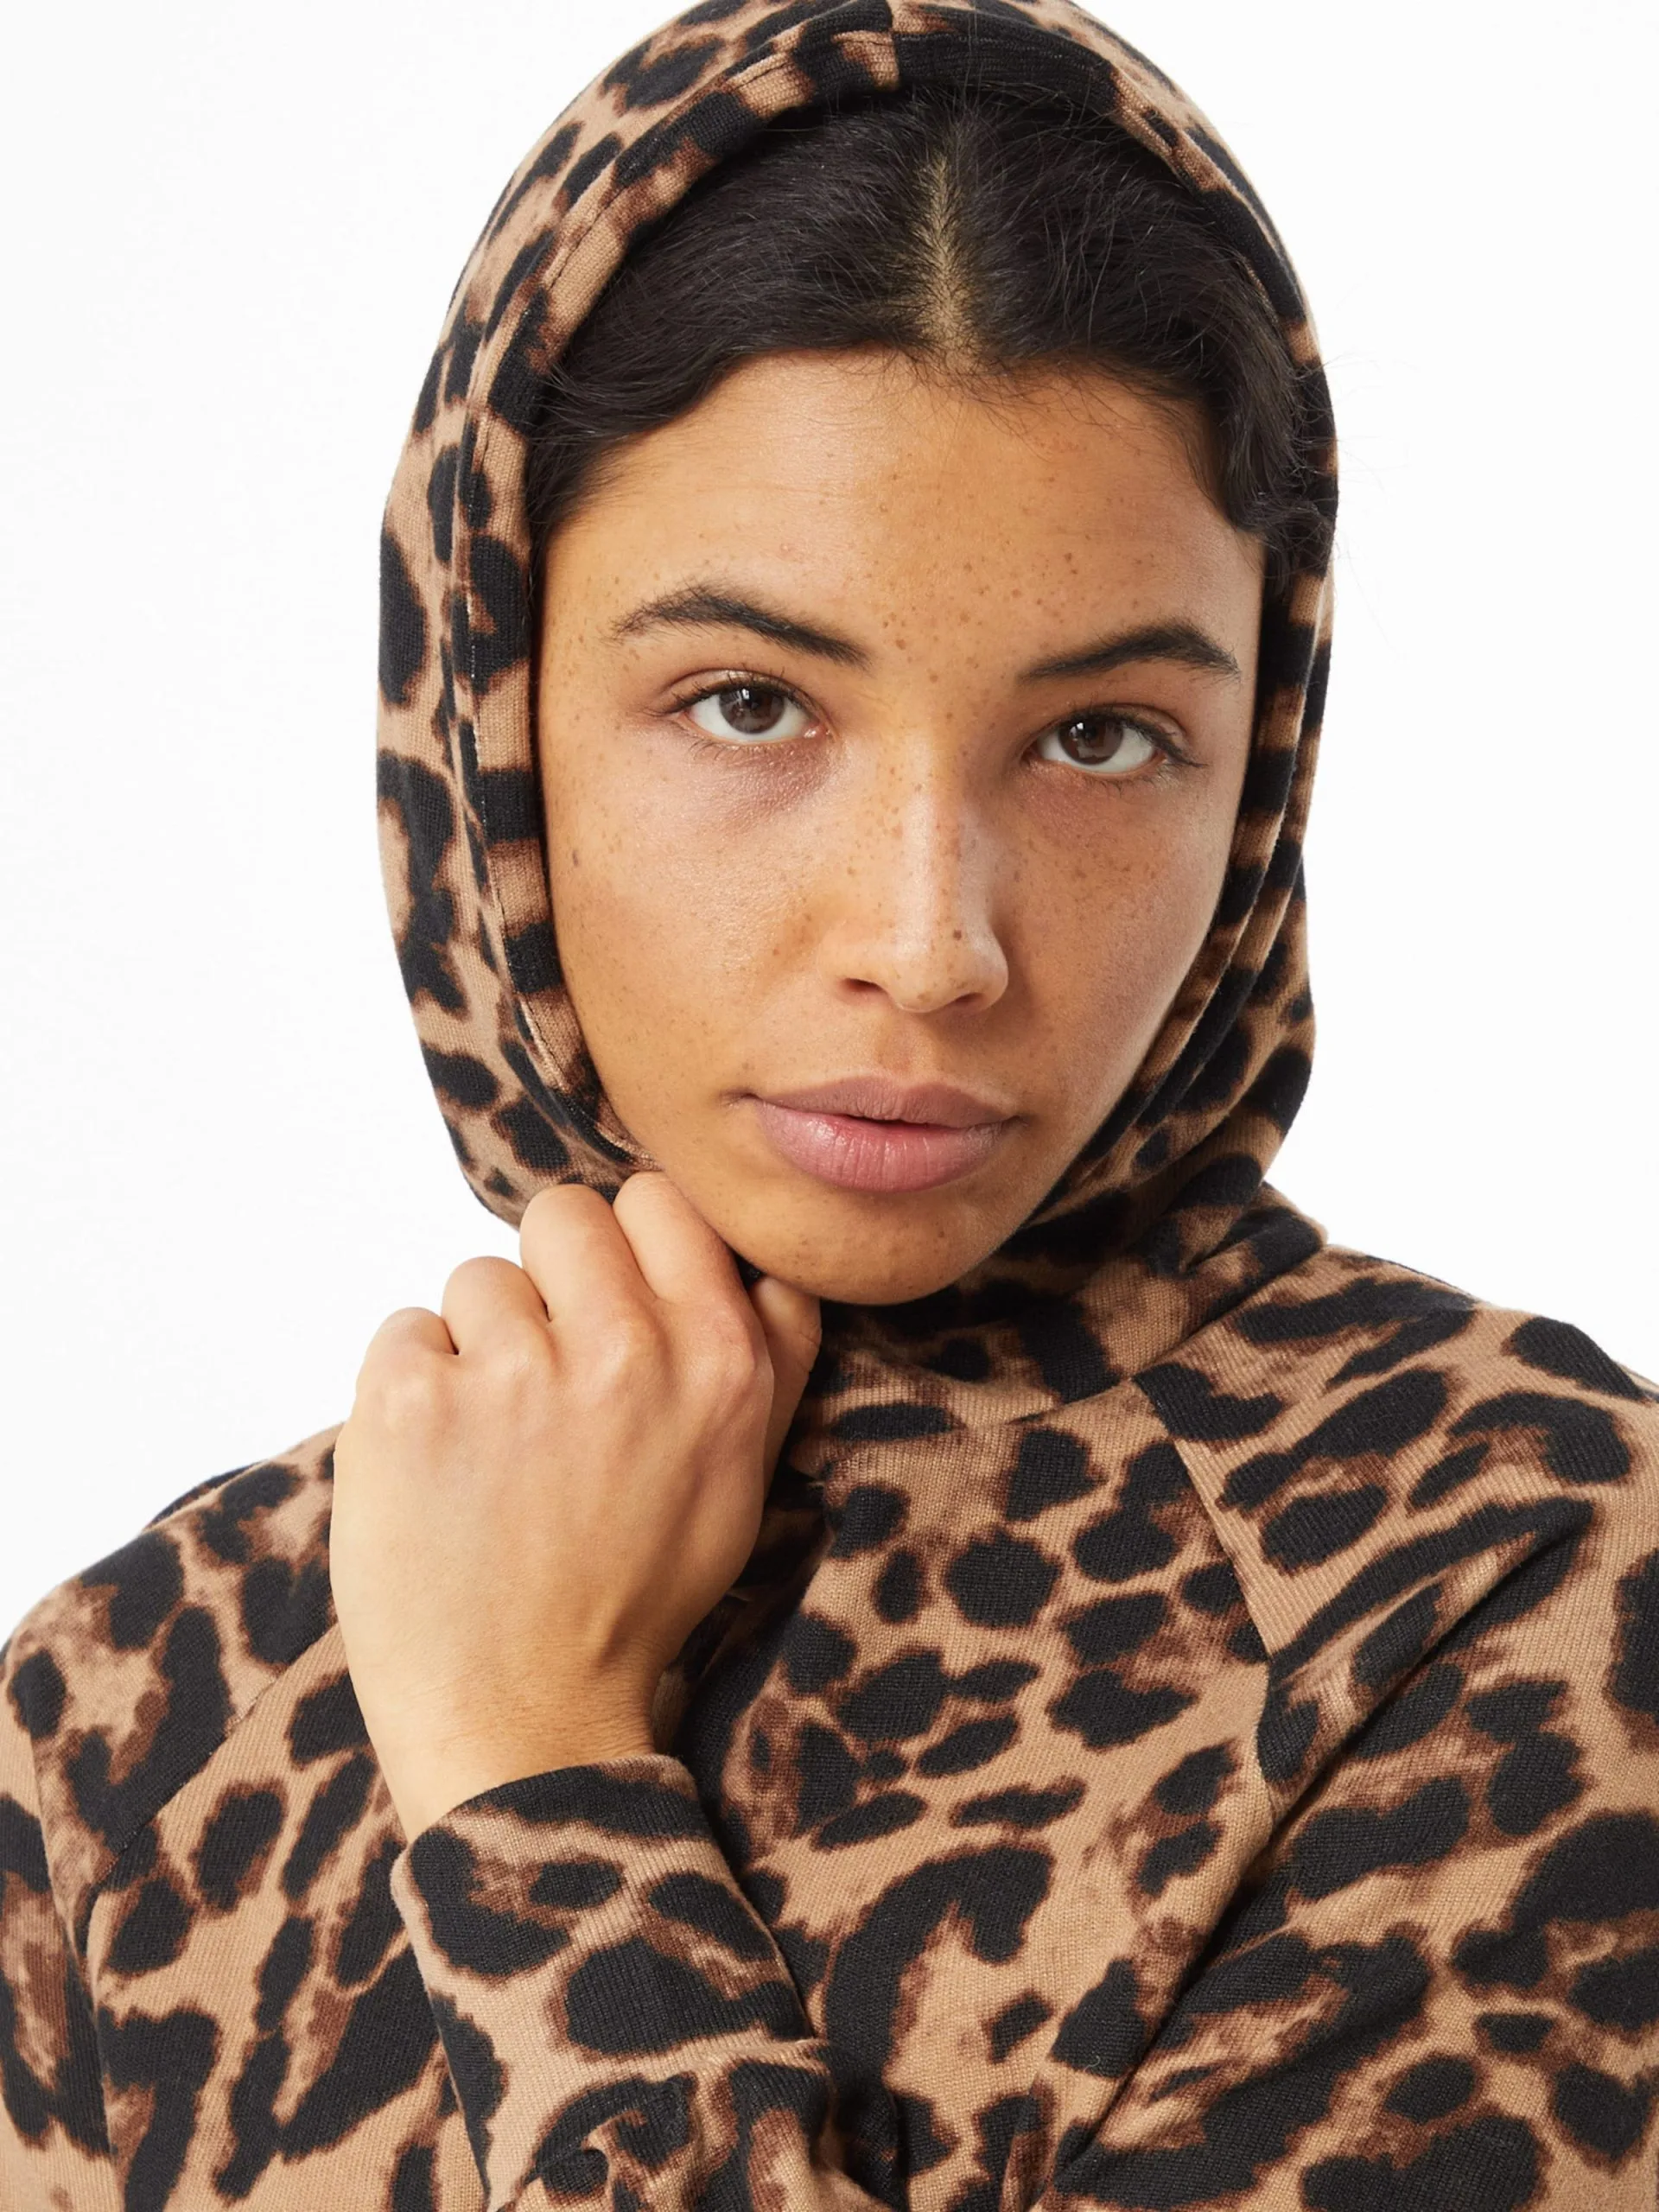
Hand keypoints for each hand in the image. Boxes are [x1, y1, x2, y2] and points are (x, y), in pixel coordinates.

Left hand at [329, 1172, 820, 1838]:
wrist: (527, 1721)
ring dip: (476, 1348)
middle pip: (563, 1215)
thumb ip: (768, 1356)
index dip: (627, 1248)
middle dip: (547, 1282)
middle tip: (542, 1376)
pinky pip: (402, 1331)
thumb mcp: (744, 1480)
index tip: (610, 1308)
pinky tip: (439, 1467)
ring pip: (478, 1279)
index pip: (661, 1201)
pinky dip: (408, 1390)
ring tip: (492, 1450)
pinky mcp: (409, 1400)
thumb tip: (761, 1257)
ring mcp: (512, 1370)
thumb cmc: (635, 1601)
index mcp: (718, 1359)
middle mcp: (625, 1349)